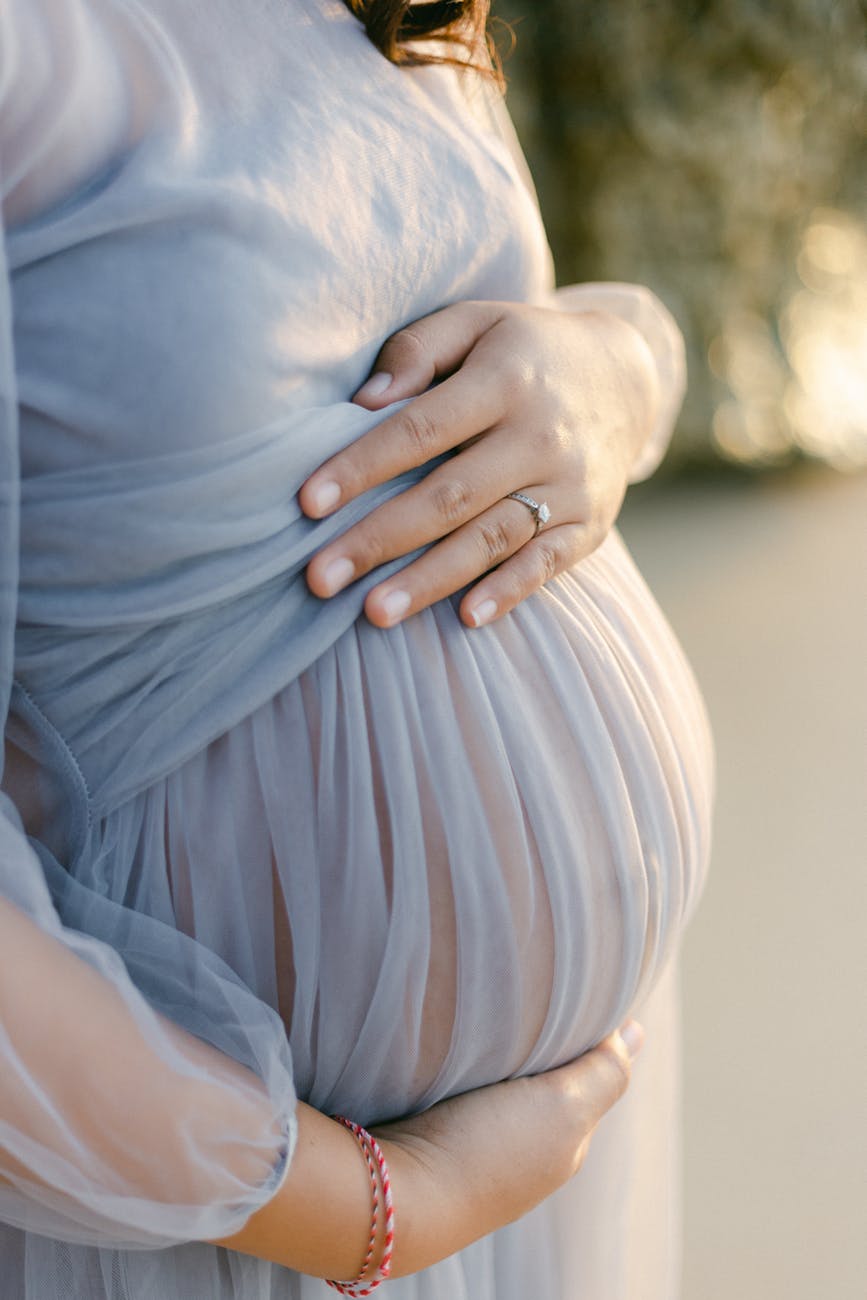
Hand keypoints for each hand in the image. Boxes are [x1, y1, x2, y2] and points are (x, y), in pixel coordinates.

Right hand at [216, 1021, 643, 1278]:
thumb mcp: (562, 1108)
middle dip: (542, 1044)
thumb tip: (636, 1033)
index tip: (574, 989)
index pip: (585, 1079)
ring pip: (499, 1087)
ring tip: (488, 1008)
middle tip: (530, 990)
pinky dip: (461, 1065)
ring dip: (498, 1054)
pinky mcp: (428, 1139)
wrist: (391, 1199)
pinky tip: (449, 1045)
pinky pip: (457, 1092)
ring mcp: (474, 1150)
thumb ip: (602, 1072)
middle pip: (541, 1084)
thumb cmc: (483, 1152)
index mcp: (562, 1145)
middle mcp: (523, 1154)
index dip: (583, 1036)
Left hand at [300, 301, 658, 627]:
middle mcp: (540, 434)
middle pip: (450, 495)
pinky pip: (549, 563)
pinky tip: (466, 618)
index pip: (420, 429)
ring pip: (493, 538)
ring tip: (374, 614)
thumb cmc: (522, 351)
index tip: (307, 502)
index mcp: (504, 379)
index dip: (361, 467)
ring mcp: (571, 484)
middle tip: (319, 579)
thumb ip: (418, 350)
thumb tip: (364, 401)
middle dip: (380, 539)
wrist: (625, 378)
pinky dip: (511, 591)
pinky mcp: (592, 523)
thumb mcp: (476, 322)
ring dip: (431, 579)